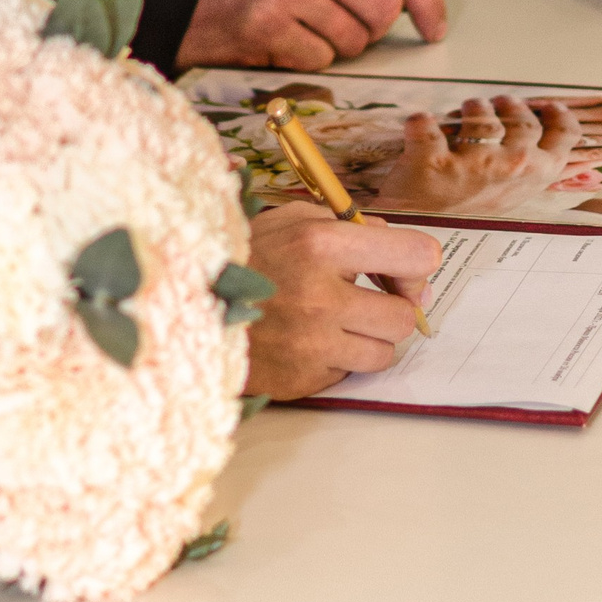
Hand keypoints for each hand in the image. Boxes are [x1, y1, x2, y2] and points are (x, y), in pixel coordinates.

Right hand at [177, 0, 446, 70]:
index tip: (434, 24)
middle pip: (384, 7)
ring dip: (336, 46)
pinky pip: (320, 59)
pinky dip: (307, 59)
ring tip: (301, 29)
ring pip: (354, 39)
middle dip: (373, 29)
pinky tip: (280, 41)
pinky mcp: (265, 24)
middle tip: (342, 27)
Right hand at [243, 199, 441, 399]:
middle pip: (404, 317)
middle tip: (366, 301)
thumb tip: (398, 250)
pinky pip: (346, 374)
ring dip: (367, 339)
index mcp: (320, 245)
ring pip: (383, 353)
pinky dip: (335, 360)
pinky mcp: (301, 380)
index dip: (418, 265)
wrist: (184, 307)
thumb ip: (346, 226)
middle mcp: (321, 297)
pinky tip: (307, 343)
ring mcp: (311, 345)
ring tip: (334, 324)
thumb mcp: (289, 221)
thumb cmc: (243, 257)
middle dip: (392, 309)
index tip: (403, 271)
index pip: (415, 255)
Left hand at [372, 92, 578, 216]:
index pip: (565, 135)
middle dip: (508, 106)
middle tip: (495, 109)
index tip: (546, 107)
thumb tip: (575, 161)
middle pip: (521, 117)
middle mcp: (510, 168)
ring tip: (461, 117)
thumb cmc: (468, 211)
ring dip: (468, 109)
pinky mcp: (432, 163)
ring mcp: (472, 166)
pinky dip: (420, 122)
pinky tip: (422, 127)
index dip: (556, 115)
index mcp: (535, 177)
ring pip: (480, 111)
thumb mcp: (511, 196)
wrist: (420, 233)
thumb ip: (537, 172)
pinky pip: (426, 124)